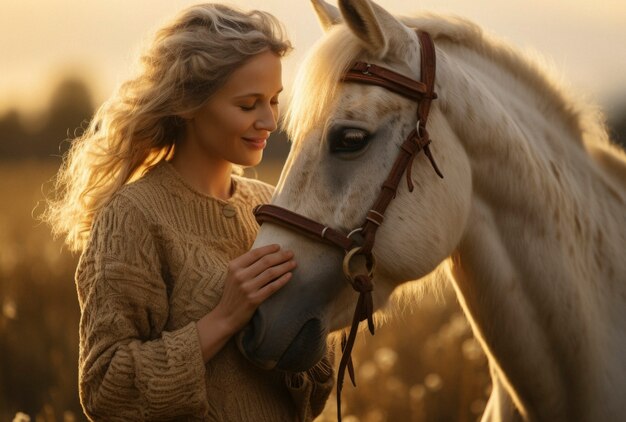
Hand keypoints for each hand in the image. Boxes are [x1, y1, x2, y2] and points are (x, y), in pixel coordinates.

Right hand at [196, 244, 294, 361]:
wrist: (225, 316)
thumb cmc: (232, 294)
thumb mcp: (233, 276)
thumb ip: (245, 265)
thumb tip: (266, 254)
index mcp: (234, 266)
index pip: (255, 253)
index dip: (269, 249)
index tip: (279, 246)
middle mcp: (240, 275)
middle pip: (265, 261)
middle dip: (281, 256)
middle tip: (291, 253)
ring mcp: (247, 288)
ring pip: (271, 273)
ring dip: (284, 266)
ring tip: (293, 263)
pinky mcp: (254, 299)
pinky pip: (272, 287)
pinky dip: (282, 280)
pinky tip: (289, 276)